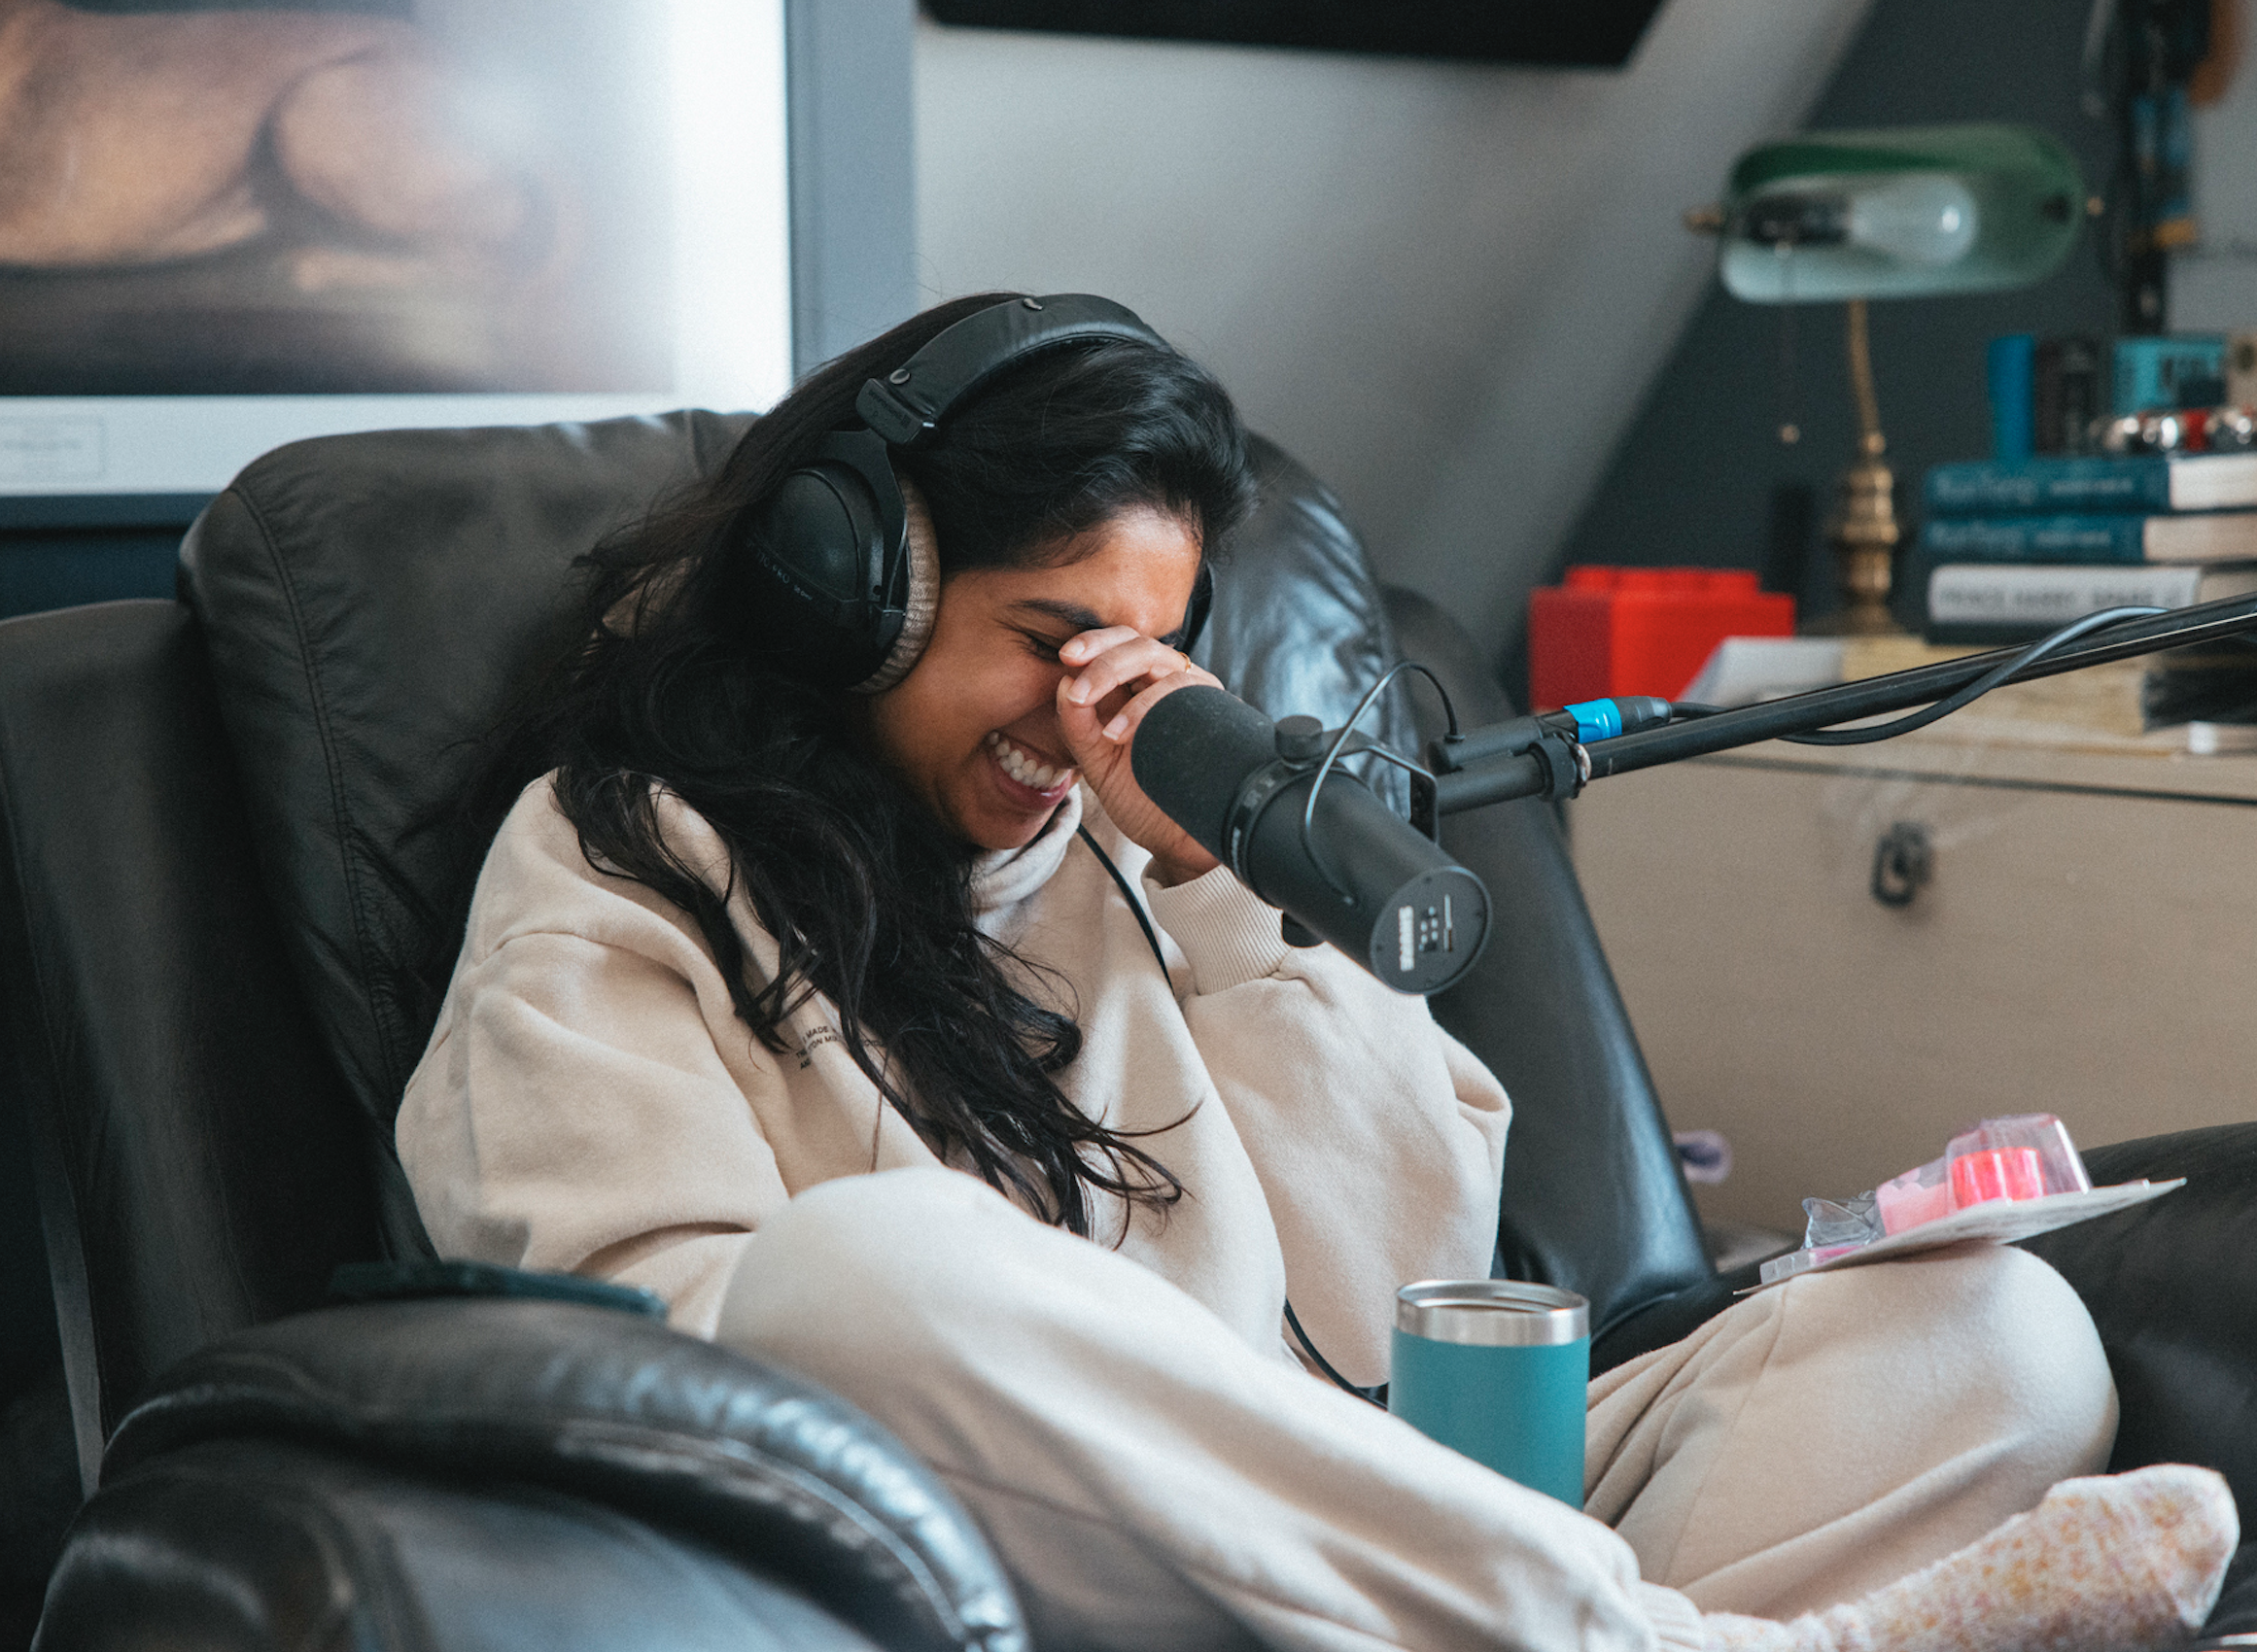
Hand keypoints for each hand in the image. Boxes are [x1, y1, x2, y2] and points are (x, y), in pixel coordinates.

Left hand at [1056, 628, 1222, 885]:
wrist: (1177, 840)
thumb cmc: (1141, 799)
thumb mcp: (1096, 763)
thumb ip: (1077, 727)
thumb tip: (1064, 683)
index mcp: (1137, 688)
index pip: (1119, 644)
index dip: (1093, 642)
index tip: (1066, 656)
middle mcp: (1166, 684)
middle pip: (1137, 642)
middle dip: (1102, 655)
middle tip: (1074, 672)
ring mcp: (1191, 695)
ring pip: (1158, 656)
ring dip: (1115, 674)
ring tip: (1092, 709)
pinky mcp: (1210, 710)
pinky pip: (1179, 688)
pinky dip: (1143, 706)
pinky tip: (1118, 733)